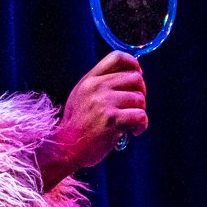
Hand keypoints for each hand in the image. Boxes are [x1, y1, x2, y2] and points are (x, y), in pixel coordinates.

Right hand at [38, 51, 147, 188]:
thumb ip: (99, 85)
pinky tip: (134, 131)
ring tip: (131, 123)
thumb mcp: (81, 97)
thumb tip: (128, 76)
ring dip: (140, 112)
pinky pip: (140, 115)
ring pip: (140, 98)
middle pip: (135, 78)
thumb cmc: (76, 126)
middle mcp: (96, 87)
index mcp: (89, 80)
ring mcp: (104, 103)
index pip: (117, 57)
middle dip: (141, 92)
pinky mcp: (112, 120)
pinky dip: (142, 125)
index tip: (137, 77)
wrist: (65, 149)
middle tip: (135, 106)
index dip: (134, 64)